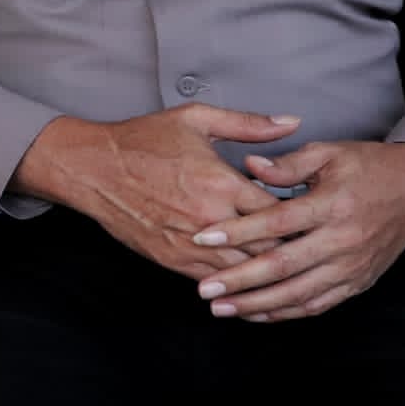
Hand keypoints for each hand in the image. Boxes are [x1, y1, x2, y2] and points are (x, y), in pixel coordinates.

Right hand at [15, 104, 301, 277]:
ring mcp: (190, 243)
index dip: (301, 216)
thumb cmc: (142, 141)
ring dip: (267, 272)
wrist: (91, 169)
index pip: (279, 211)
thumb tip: (292, 122)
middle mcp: (209, 218)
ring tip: (292, 272)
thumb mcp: (196, 120)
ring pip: (245, 270)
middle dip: (291, 249)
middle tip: (311, 248)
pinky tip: (253, 285)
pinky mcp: (172, 260)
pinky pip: (215, 280)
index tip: (314, 216)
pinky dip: (237, 284)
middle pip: (269, 247)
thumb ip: (248, 124)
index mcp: (220, 182)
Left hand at [190, 139, 404, 321]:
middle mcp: (344, 240)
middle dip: (240, 280)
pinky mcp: (359, 282)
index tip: (203, 236)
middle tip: (205, 289)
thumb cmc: (370, 167)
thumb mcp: (330, 152)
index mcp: (333, 205)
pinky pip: (319, 304)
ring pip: (299, 293)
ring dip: (258, 304)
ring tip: (222, 308)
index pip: (278, 223)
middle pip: (284, 266)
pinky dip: (287, 313)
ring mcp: (353, 266)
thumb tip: (250, 166)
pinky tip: (258, 314)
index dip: (239, 231)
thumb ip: (289, 163)